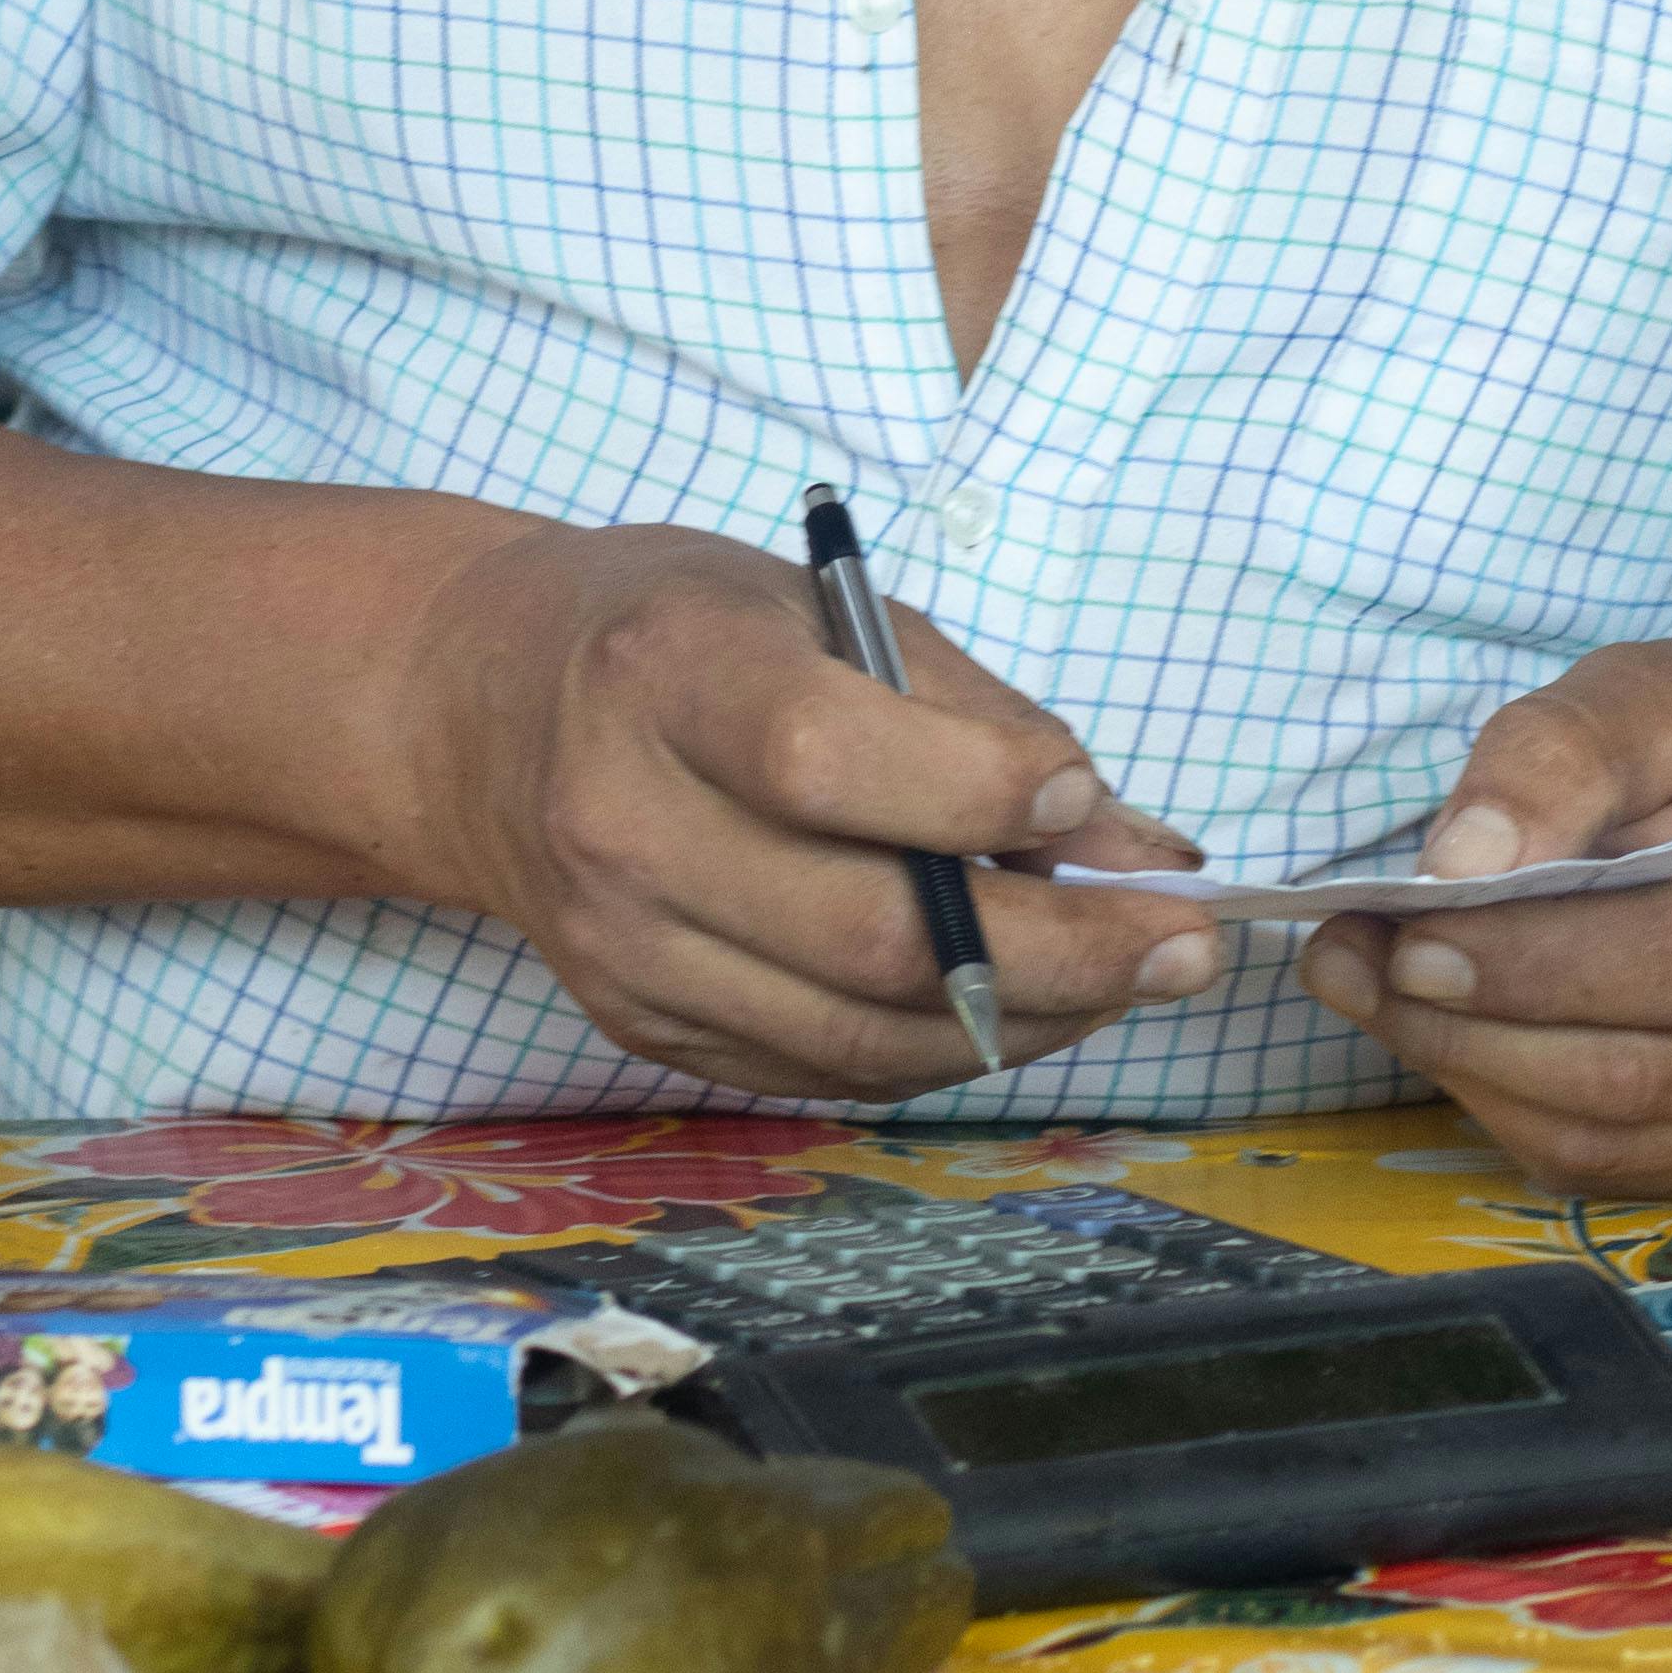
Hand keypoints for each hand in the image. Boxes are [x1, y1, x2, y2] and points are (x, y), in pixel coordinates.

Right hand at [406, 518, 1214, 1096]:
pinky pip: (824, 1070)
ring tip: (1130, 976)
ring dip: (1029, 1019)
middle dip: (1062, 952)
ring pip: (859, 1032)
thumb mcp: (821, 602)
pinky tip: (1024, 1002)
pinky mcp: (639, 1027)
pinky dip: (945, 1047)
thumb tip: (1142, 844)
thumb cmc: (681, 632)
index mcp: (662, 677)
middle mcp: (622, 826)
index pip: (826, 762)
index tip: (1085, 799)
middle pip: (865, 934)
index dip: (978, 792)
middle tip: (1186, 940)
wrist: (485, 709)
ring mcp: (622, 949)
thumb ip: (983, 716)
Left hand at [1296, 626, 1671, 1199]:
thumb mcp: (1645, 689)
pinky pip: (1620, 1170)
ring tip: (1382, 992)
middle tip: (1353, 962)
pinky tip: (1464, 1036)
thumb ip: (1552, 759)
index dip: (1539, 969)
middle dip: (1470, 1031)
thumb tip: (1458, 870)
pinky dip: (1517, 1110)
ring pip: (1616, 1142)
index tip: (1409, 938)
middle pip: (1643, 1075)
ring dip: (1472, 1077)